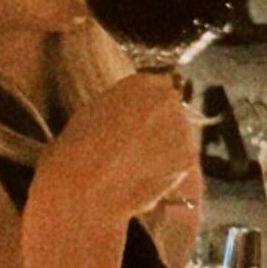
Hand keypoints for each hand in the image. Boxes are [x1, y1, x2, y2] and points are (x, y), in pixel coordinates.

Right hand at [29, 73, 199, 244]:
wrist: (86, 185)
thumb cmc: (78, 150)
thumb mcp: (94, 112)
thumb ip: (120, 106)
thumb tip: (130, 114)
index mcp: (140, 83)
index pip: (158, 87)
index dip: (148, 108)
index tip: (139, 123)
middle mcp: (166, 99)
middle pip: (172, 111)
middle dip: (160, 126)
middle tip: (138, 148)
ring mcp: (181, 127)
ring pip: (179, 137)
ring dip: (167, 148)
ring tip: (139, 167)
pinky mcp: (188, 157)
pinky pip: (182, 161)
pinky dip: (171, 171)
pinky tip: (147, 179)